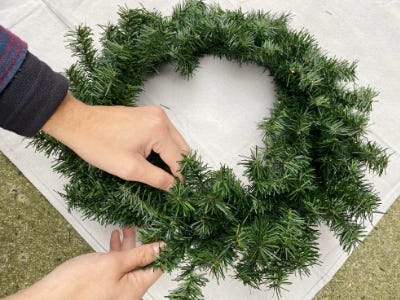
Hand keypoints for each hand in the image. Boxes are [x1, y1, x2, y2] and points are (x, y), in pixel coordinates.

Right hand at [5, 228, 163, 299]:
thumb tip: (162, 248)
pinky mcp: (104, 287)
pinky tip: (113, 240)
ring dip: (128, 245)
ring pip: (128, 264)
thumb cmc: (78, 285)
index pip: (157, 267)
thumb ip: (140, 255)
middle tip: (142, 226)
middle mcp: (129, 293)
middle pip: (142, 264)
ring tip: (126, 228)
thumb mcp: (114, 263)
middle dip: (142, 243)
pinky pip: (116, 268)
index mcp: (135, 289)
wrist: (49, 299)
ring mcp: (116, 291)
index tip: (163, 233)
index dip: (162, 249)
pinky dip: (116, 253)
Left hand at [43, 93, 189, 189]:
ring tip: (160, 173)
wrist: (77, 123)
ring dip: (171, 156)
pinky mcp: (147, 114)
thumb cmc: (98, 145)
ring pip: (174, 140)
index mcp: (159, 130)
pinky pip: (164, 133)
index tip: (179, 191)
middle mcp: (161, 118)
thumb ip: (157, 178)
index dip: (181, 177)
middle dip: (178, 166)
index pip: (179, 159)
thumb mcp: (129, 169)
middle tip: (170, 184)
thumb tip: (174, 186)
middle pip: (182, 148)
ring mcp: (154, 114)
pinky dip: (163, 146)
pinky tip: (153, 158)